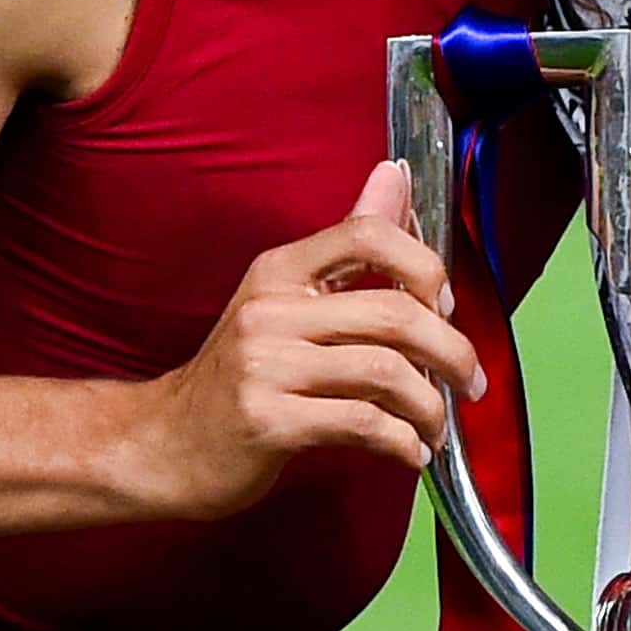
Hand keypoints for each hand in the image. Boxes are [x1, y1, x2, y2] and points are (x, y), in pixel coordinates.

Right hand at [134, 160, 477, 520]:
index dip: (424, 266)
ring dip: (430, 407)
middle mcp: (271, 311)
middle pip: (394, 312)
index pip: (367, 234)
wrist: (161, 445)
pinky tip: (408, 453)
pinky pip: (361, 424)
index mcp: (280, 271)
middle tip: (469, 383)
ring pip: (385, 372)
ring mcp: (265, 366)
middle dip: (452, 352)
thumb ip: (349, 246)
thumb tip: (396, 176)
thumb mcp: (284, 299)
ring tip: (437, 427)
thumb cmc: (236, 376)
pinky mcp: (267, 422)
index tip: (446, 306)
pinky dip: (401, 443)